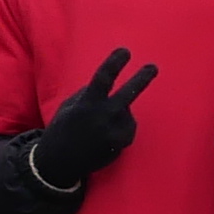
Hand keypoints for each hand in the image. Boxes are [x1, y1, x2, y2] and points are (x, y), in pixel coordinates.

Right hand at [31, 49, 157, 185]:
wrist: (60, 162)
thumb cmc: (63, 129)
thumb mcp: (68, 107)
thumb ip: (87, 94)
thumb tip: (109, 86)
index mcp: (86, 104)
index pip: (103, 78)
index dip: (115, 63)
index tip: (125, 51)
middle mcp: (102, 117)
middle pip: (128, 93)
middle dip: (142, 79)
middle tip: (153, 67)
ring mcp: (112, 132)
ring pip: (127, 113)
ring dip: (120, 114)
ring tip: (102, 126)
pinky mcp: (119, 145)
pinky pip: (128, 129)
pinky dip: (121, 129)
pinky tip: (105, 137)